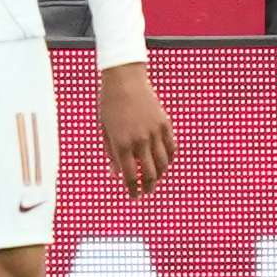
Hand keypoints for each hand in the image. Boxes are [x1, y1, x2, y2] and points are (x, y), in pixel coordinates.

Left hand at [98, 61, 172, 198]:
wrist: (124, 79)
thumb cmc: (109, 104)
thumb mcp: (104, 129)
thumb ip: (110, 154)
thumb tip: (115, 175)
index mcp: (121, 143)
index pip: (130, 176)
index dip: (133, 190)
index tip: (134, 197)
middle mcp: (140, 140)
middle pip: (149, 174)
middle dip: (148, 187)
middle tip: (146, 192)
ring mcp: (154, 132)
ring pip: (163, 163)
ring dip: (160, 175)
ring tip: (155, 179)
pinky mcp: (165, 123)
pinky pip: (172, 147)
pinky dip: (170, 158)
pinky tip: (164, 162)